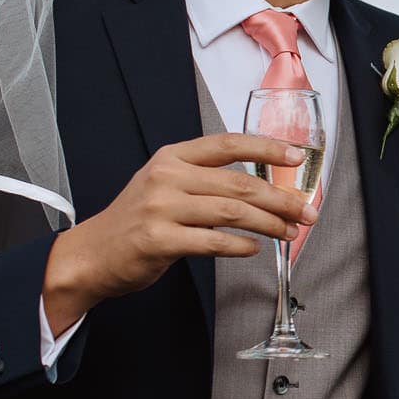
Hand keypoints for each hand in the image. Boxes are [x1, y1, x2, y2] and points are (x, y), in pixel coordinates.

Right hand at [42, 133, 317, 331]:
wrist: (91, 254)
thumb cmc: (137, 221)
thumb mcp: (166, 187)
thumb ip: (206, 182)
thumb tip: (264, 190)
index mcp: (173, 157)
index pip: (228, 144)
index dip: (266, 148)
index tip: (296, 156)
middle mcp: (167, 177)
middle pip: (239, 183)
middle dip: (281, 199)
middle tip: (306, 213)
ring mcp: (161, 208)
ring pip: (231, 211)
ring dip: (268, 224)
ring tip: (288, 233)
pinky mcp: (158, 240)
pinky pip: (212, 241)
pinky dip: (239, 246)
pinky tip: (254, 249)